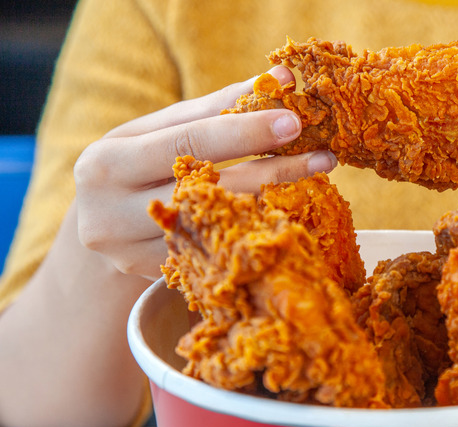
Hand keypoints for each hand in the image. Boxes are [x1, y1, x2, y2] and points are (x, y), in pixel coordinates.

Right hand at [73, 66, 335, 279]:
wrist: (100, 226)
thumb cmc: (137, 164)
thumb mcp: (163, 130)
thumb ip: (220, 106)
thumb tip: (282, 80)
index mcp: (107, 163)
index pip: (187, 143)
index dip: (243, 132)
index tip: (293, 121)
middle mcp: (111, 215)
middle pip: (210, 190)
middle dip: (273, 170)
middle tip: (323, 155)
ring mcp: (133, 257)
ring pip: (220, 228)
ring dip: (275, 202)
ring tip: (316, 180)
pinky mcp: (159, 280)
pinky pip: (219, 254)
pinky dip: (258, 230)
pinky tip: (291, 214)